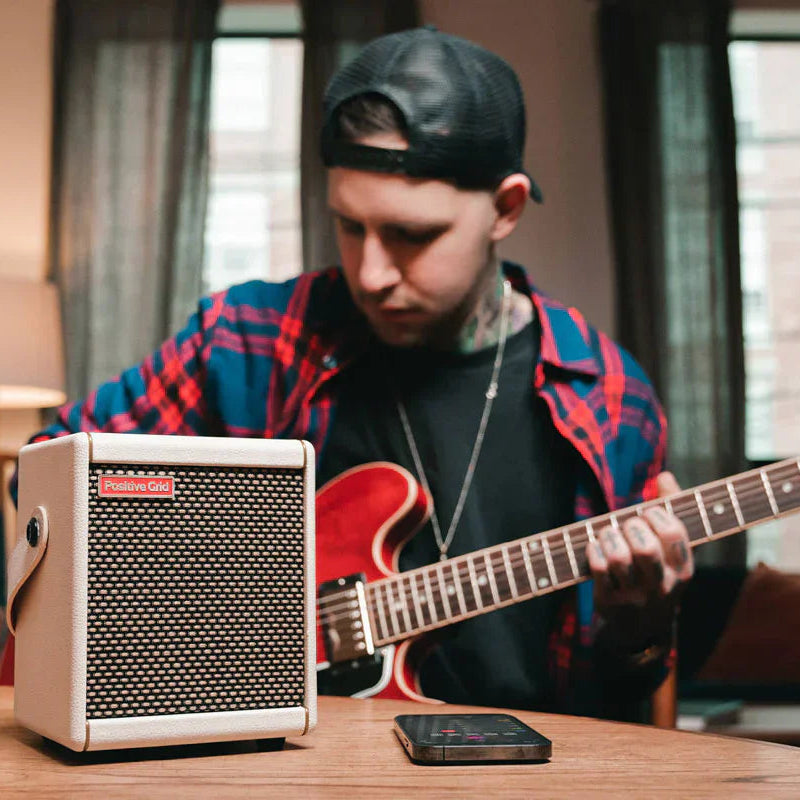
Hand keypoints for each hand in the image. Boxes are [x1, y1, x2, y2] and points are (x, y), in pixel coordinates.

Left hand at [586, 472, 693, 649]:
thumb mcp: (672, 550)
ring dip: (608, 537)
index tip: (646, 514)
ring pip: (618, 557)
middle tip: (625, 526)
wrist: (641, 628)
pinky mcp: (610, 603)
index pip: (674, 532)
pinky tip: (595, 549)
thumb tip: (665, 476)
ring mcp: (636, 597)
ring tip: (607, 534)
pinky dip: (594, 551)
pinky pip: (598, 568)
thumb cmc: (656, 574)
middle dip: (629, 527)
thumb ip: (672, 510)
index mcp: (683, 570)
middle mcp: (663, 586)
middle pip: (645, 547)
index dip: (655, 515)